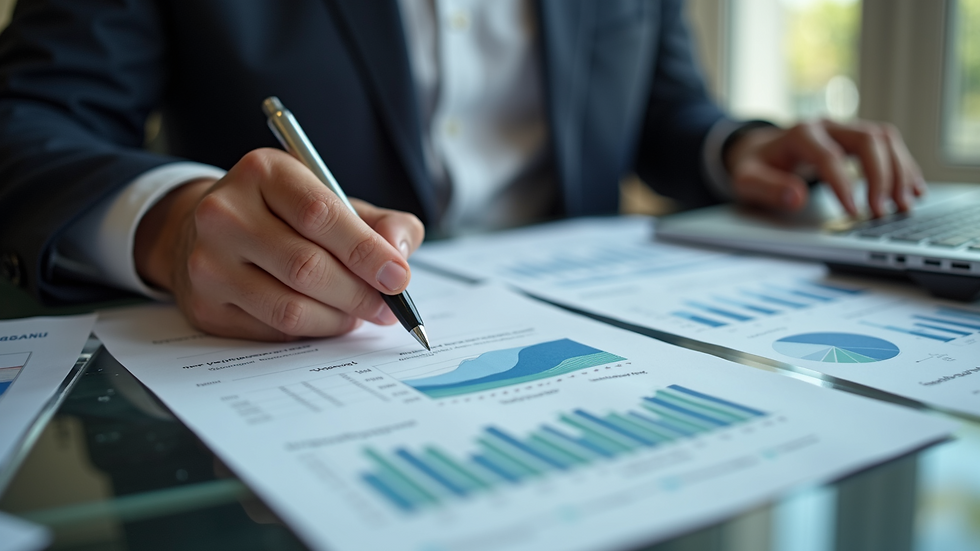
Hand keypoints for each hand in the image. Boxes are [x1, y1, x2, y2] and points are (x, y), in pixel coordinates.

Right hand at [134, 148, 424, 340]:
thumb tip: (399, 254)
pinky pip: (273, 331)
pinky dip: (312, 330)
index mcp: (263, 173)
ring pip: (290, 308)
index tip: (399, 277)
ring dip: (339, 319)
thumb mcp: (333, 199)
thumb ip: (381, 222)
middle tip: (388, 307)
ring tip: (359, 313)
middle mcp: (225, 214)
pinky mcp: (205, 306)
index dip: (366, 251)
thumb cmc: (286, 215)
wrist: (213, 232)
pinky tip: (325, 318)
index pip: (320, 215)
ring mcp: (208, 262)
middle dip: (359, 294)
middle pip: (306, 267)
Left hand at [724, 119, 925, 217]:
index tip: (855, 212)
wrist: (757, 149)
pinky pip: (889, 146)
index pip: (829, 157)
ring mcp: (845, 129)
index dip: (844, 184)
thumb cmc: (754, 166)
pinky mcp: (857, 138)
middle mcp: (828, 125)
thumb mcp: (746, 179)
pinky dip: (904, 167)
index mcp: (800, 134)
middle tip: (883, 211)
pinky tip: (913, 191)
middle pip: (868, 139)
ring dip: (900, 172)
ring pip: (884, 139)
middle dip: (881, 176)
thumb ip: (767, 188)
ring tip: (904, 205)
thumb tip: (796, 196)